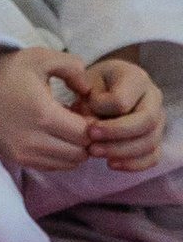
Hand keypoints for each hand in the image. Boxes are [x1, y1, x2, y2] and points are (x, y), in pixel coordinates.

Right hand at [0, 41, 95, 171]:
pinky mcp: (18, 159)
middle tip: (78, 120)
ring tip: (65, 128)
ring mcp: (24, 152)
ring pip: (68, 163)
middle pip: (81, 153)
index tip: (84, 110)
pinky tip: (52, 136)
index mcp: (43, 114)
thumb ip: (73, 67)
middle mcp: (34, 139)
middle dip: (86, 138)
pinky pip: (52, 166)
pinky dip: (60, 155)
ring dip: (74, 149)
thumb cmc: (8, 71)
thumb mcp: (40, 58)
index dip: (92, 124)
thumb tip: (88, 91)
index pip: (86, 134)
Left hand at [72, 52, 165, 171]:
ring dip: (120, 152)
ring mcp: (159, 119)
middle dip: (115, 136)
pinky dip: (133, 164)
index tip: (82, 116)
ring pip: (150, 142)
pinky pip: (153, 156)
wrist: (107, 87)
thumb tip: (90, 129)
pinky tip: (111, 164)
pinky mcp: (156, 138)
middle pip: (144, 122)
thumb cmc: (95, 85)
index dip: (102, 112)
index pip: (123, 100)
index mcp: (135, 77)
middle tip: (91, 143)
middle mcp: (153, 97)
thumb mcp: (86, 84)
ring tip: (94, 153)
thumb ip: (87, 102)